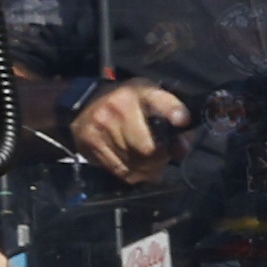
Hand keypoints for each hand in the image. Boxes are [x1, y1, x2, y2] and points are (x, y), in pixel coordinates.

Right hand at [71, 79, 191, 177]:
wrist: (83, 104)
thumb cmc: (127, 103)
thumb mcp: (151, 100)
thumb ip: (172, 121)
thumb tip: (182, 150)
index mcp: (140, 92)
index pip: (160, 100)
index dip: (173, 111)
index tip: (182, 120)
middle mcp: (120, 107)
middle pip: (148, 147)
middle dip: (160, 157)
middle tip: (162, 155)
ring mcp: (102, 126)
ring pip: (135, 163)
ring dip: (148, 168)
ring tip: (149, 161)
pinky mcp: (91, 143)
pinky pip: (121, 171)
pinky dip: (133, 174)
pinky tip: (136, 167)